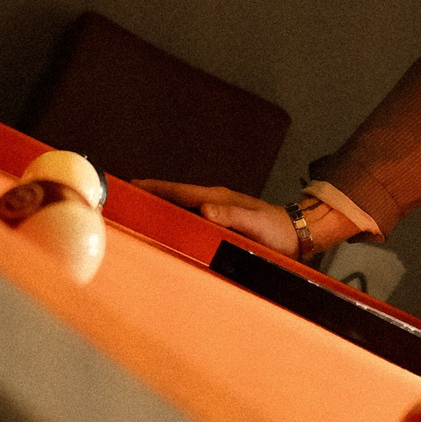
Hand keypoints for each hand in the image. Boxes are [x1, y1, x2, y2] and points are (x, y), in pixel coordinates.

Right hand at [137, 182, 296, 251]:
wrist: (296, 234)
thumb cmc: (278, 231)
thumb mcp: (256, 224)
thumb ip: (232, 216)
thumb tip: (204, 210)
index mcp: (217, 199)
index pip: (179, 191)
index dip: (154, 189)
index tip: (131, 187)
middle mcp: (214, 202)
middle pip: (174, 197)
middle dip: (149, 197)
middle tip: (124, 201)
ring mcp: (216, 210)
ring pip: (180, 207)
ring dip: (160, 208)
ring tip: (136, 213)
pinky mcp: (219, 222)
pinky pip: (190, 217)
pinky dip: (174, 219)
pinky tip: (166, 228)